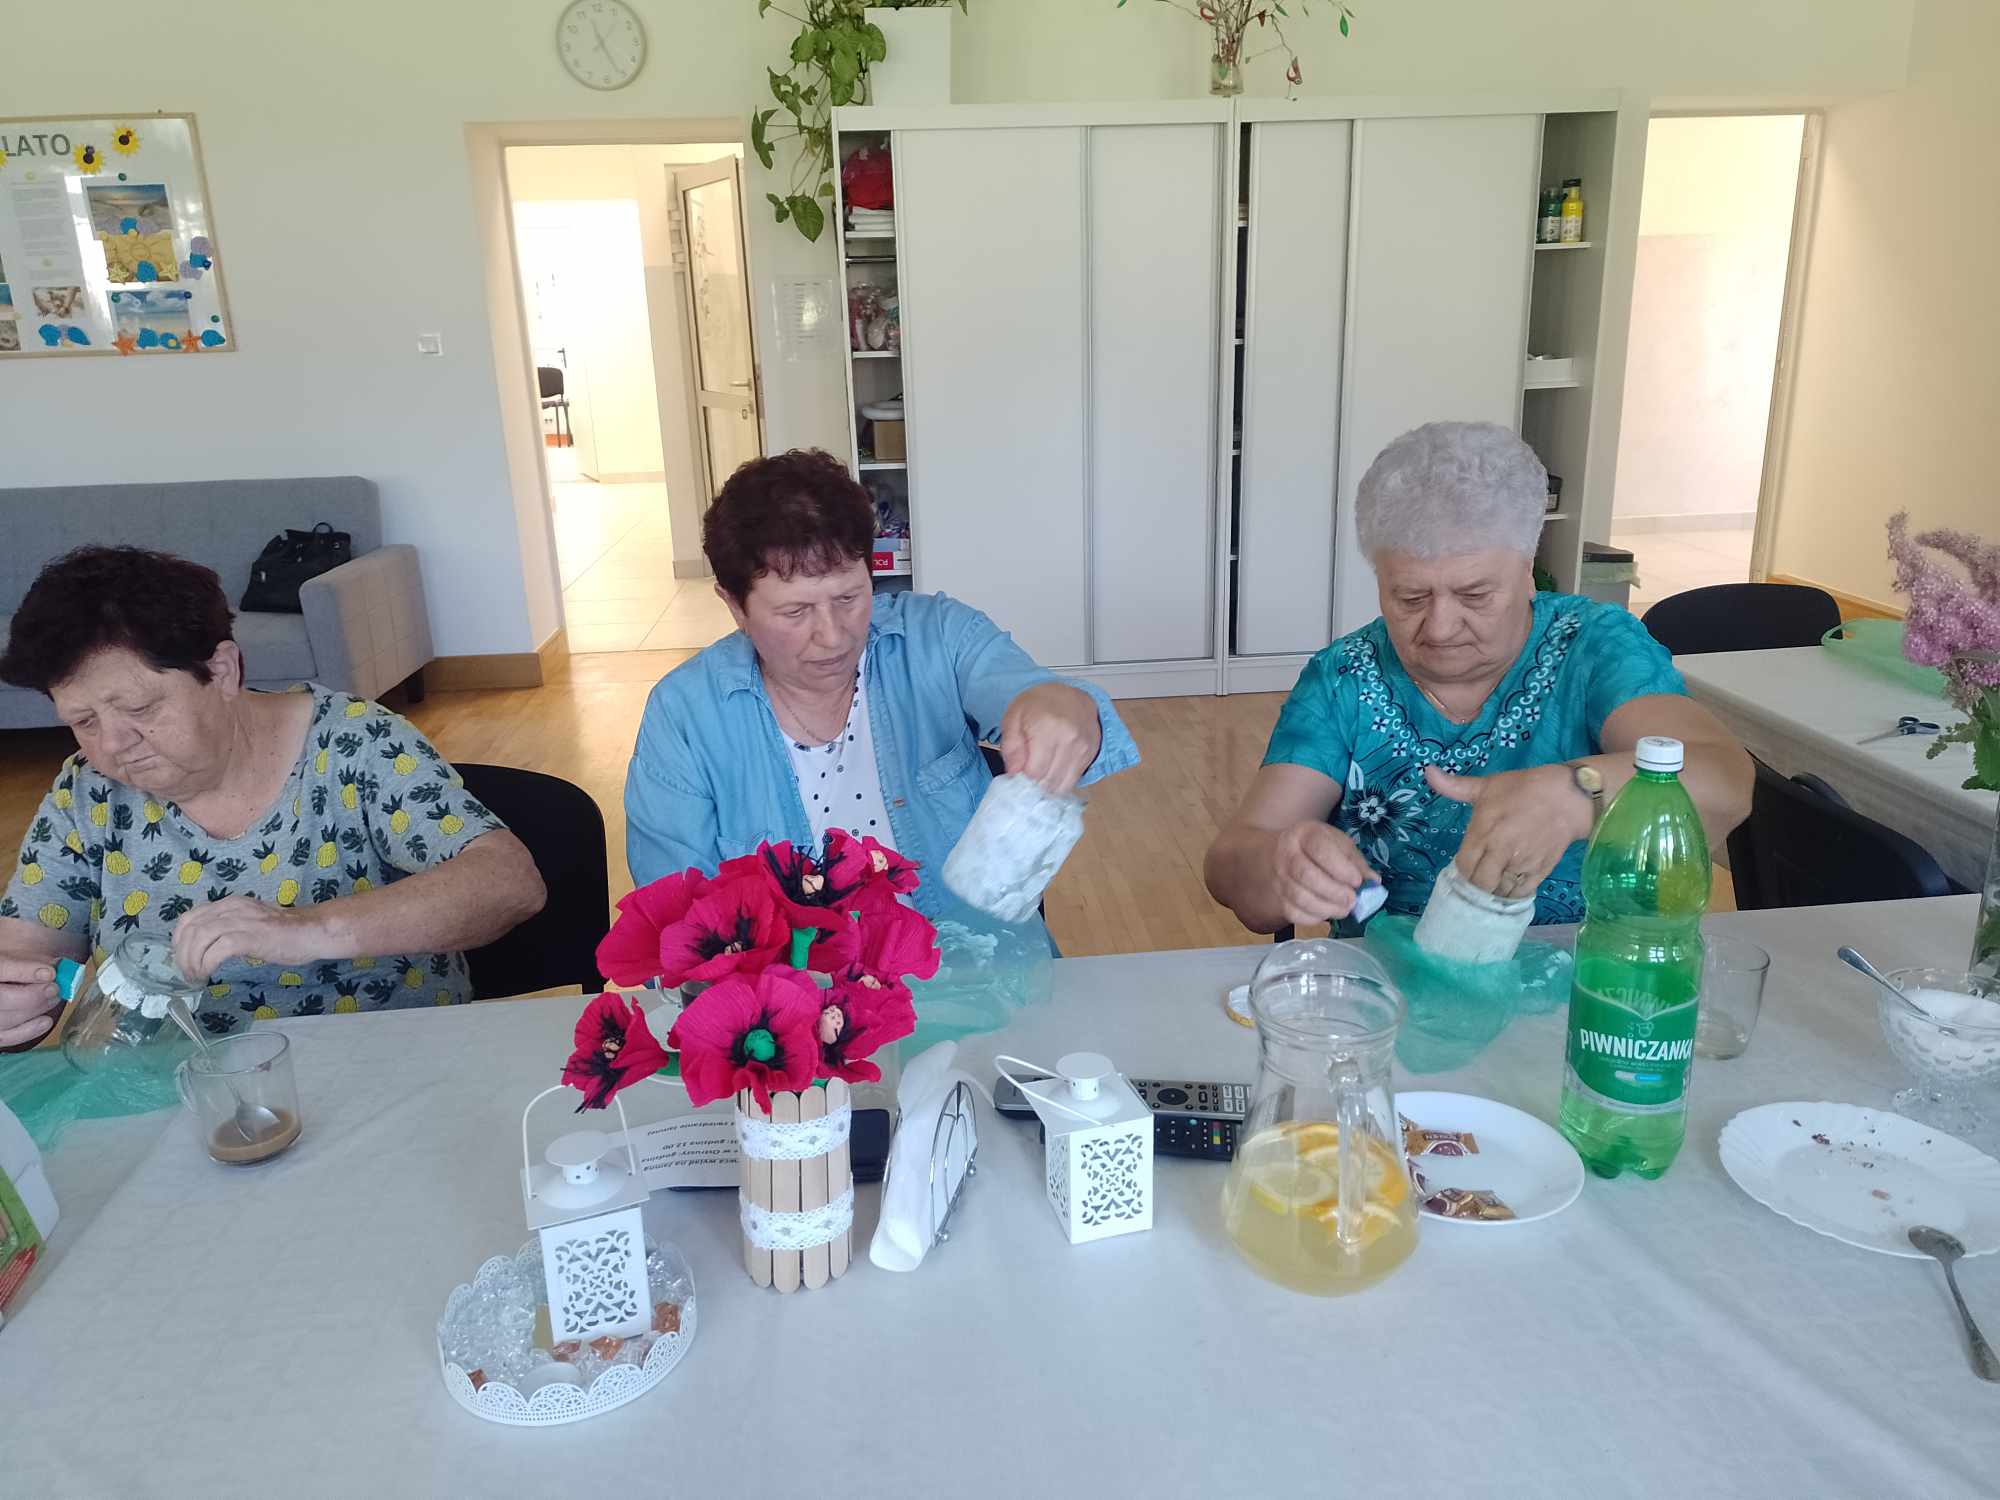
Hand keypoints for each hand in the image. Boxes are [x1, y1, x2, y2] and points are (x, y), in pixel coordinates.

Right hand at [0, 955, 61, 1048]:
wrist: (0, 985)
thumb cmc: (4, 972)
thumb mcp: (11, 957)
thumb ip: (29, 959)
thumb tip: (57, 966)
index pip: (0, 969)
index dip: (25, 971)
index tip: (50, 973)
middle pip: (2, 998)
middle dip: (34, 995)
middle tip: (55, 989)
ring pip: (6, 1019)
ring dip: (36, 1010)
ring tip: (53, 999)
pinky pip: (7, 1037)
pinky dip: (29, 1031)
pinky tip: (46, 1021)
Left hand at [171, 896, 326, 982]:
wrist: (312, 931)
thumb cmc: (284, 932)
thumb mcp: (250, 922)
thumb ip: (229, 927)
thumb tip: (206, 947)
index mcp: (229, 904)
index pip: (189, 917)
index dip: (178, 940)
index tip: (182, 958)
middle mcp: (231, 908)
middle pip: (191, 929)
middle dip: (182, 955)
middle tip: (188, 974)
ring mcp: (241, 921)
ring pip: (200, 937)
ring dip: (192, 961)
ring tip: (196, 977)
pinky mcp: (250, 936)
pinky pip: (217, 950)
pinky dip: (206, 964)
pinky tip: (209, 974)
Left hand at [999, 683, 1102, 794]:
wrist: (1069, 695)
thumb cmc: (1038, 705)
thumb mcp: (1013, 718)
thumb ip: (1011, 748)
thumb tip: (1014, 774)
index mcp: (1047, 728)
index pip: (1034, 772)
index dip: (1021, 779)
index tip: (1016, 776)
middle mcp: (1069, 740)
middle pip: (1048, 782)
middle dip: (1033, 785)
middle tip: (1024, 777)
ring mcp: (1082, 749)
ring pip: (1061, 786)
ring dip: (1046, 786)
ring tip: (1037, 774)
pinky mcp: (1089, 756)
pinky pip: (1072, 782)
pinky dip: (1059, 782)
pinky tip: (1051, 771)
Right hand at [1266, 821, 1376, 925]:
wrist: (1286, 852)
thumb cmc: (1320, 847)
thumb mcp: (1340, 844)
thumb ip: (1356, 862)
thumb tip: (1373, 882)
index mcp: (1305, 834)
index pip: (1319, 849)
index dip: (1341, 868)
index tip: (1357, 881)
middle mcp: (1286, 853)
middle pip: (1306, 875)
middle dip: (1334, 892)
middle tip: (1352, 900)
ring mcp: (1279, 877)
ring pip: (1299, 897)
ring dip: (1327, 908)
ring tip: (1344, 909)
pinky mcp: (1279, 897)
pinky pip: (1293, 913)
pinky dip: (1314, 918)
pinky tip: (1327, 912)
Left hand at [1425, 762, 1591, 898]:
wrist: (1568, 797)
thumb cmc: (1523, 789)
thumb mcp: (1487, 785)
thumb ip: (1454, 786)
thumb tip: (1427, 772)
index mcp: (1483, 832)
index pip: (1463, 866)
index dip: (1462, 870)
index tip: (1467, 865)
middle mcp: (1500, 852)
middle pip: (1479, 884)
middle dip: (1476, 884)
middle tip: (1478, 878)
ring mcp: (1521, 864)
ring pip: (1499, 892)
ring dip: (1493, 892)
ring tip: (1492, 884)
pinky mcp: (1540, 871)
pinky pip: (1521, 893)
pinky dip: (1512, 894)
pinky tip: (1509, 888)